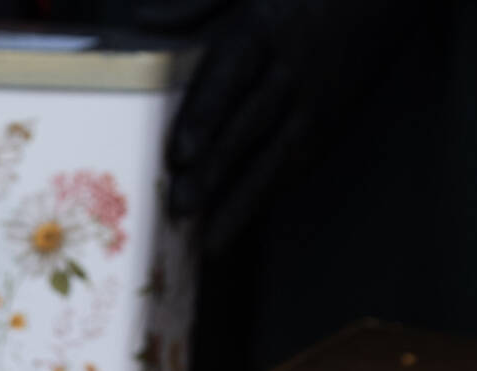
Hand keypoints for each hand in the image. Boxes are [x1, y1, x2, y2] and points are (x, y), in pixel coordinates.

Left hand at [148, 0, 425, 250]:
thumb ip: (196, 6)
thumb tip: (142, 23)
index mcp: (263, 27)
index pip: (230, 73)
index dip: (205, 114)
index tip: (179, 153)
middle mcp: (291, 67)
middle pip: (249, 125)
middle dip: (215, 171)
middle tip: (181, 210)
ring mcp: (316, 97)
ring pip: (278, 155)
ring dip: (243, 201)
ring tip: (212, 241)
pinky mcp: (333, 118)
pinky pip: (302, 160)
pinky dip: (273, 192)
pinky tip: (244, 220)